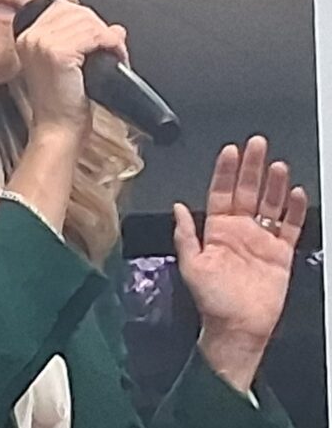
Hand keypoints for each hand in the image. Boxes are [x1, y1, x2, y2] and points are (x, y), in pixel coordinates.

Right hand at [16, 0, 126, 139]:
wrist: (58, 129)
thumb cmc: (62, 105)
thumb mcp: (68, 65)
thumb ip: (84, 41)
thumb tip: (115, 28)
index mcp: (27, 37)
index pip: (62, 8)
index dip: (87, 20)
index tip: (100, 37)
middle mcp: (31, 37)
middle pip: (76, 11)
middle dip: (101, 27)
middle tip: (113, 48)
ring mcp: (42, 44)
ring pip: (88, 22)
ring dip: (110, 37)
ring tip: (116, 54)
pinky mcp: (58, 53)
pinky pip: (95, 35)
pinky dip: (112, 44)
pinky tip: (116, 57)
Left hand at [173, 135, 307, 391]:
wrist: (237, 328)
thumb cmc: (211, 302)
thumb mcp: (191, 266)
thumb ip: (185, 235)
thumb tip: (177, 207)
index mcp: (216, 231)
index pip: (221, 193)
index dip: (226, 172)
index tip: (231, 151)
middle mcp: (239, 231)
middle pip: (248, 191)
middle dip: (252, 168)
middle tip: (257, 145)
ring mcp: (261, 240)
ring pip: (270, 204)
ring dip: (274, 184)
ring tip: (277, 164)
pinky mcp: (281, 253)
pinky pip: (289, 227)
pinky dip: (294, 210)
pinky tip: (296, 193)